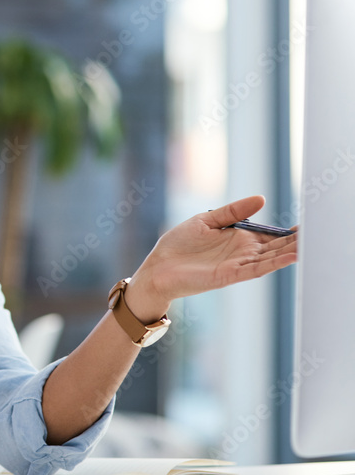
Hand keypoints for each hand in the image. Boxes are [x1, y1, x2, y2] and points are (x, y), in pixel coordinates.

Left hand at [127, 195, 297, 318]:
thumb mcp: (206, 220)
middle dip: (295, 241)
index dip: (287, 231)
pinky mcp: (228, 275)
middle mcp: (242, 253)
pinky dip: (274, 263)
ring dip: (290, 252)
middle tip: (318, 232)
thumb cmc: (178, 245)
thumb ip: (233, 211)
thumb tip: (261, 199)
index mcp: (238, 239)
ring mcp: (237, 265)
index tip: (307, 224)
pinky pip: (256, 269)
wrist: (157, 268)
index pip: (269, 235)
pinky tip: (291, 257)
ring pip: (270, 258)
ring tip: (311, 244)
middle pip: (275, 246)